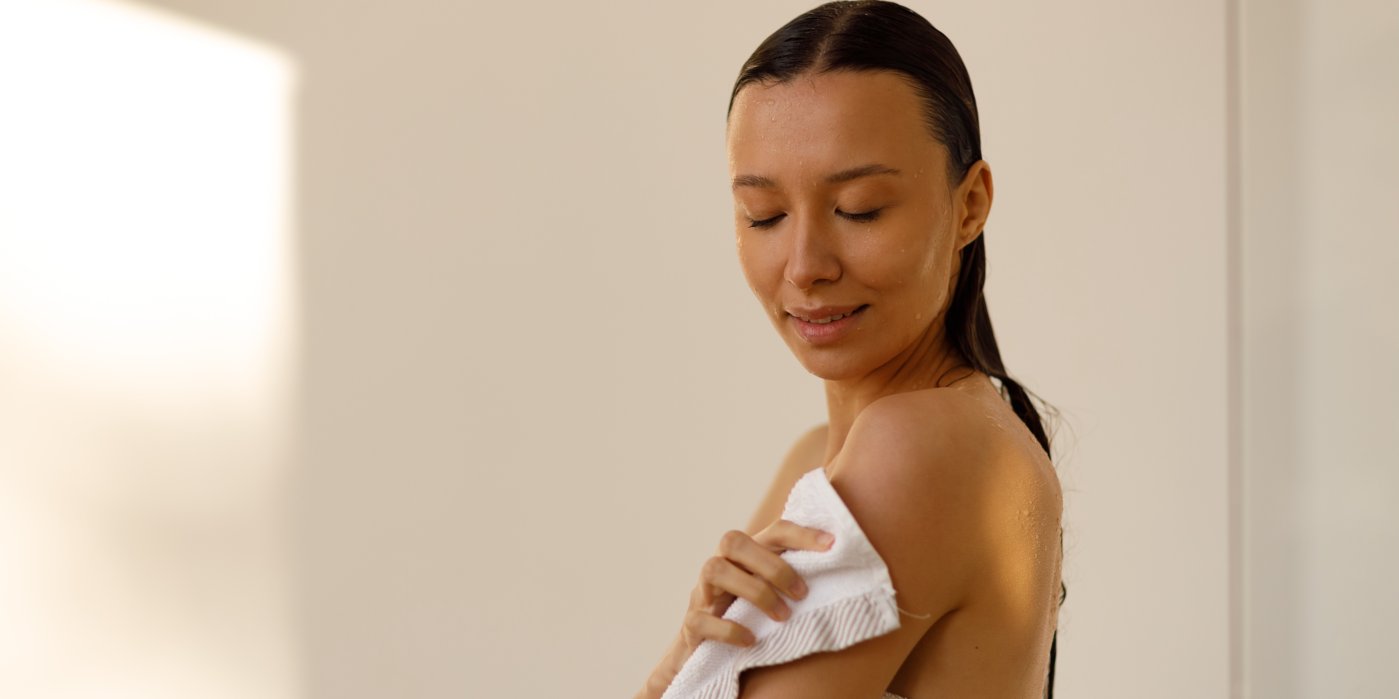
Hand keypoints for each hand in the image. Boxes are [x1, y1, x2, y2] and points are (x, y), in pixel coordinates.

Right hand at [681, 519, 834, 650]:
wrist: (705, 646)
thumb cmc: (747, 613)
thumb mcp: (769, 590)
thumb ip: (792, 577)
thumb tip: (841, 570)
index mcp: (744, 555)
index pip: (772, 531)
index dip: (801, 534)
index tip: (831, 544)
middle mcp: (720, 565)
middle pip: (733, 541)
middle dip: (772, 565)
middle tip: (801, 594)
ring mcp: (701, 592)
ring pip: (714, 570)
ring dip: (754, 592)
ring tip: (782, 617)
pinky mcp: (691, 623)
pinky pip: (702, 619)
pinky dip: (729, 629)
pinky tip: (752, 639)